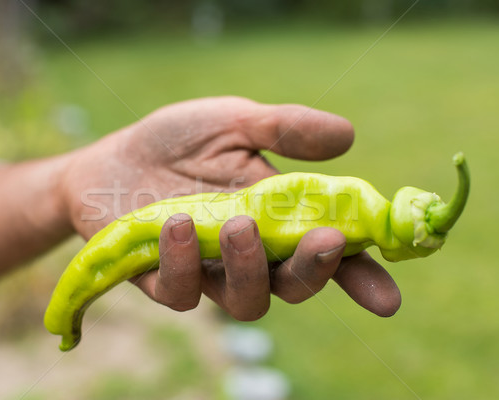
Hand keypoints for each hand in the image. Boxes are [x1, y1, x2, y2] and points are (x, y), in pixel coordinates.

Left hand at [61, 96, 400, 317]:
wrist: (110, 160)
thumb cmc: (177, 143)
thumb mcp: (233, 122)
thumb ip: (284, 128)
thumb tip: (348, 135)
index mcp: (277, 220)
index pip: (328, 256)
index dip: (361, 278)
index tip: (387, 297)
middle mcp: (248, 255)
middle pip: (293, 287)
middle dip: (314, 271)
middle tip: (325, 240)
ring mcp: (207, 272)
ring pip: (245, 301)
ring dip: (250, 267)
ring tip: (239, 223)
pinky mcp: (163, 279)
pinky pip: (181, 292)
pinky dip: (184, 261)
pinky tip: (177, 223)